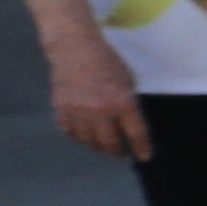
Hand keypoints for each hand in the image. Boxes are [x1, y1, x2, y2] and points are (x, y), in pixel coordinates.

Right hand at [43, 33, 145, 160]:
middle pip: (110, 142)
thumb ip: (128, 104)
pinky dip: (78, 137)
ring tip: (103, 145)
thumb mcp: (128, 81)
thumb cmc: (107, 61)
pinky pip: (70, 132)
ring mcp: (78, 111)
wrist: (74, 48)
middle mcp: (100, 110)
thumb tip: (127, 125)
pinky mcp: (61, 109)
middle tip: (121, 154)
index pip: (135, 132)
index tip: (145, 157)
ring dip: (97, 146)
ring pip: (88, 141)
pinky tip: (84, 136)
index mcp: (122, 101)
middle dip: (117, 151)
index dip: (141, 147)